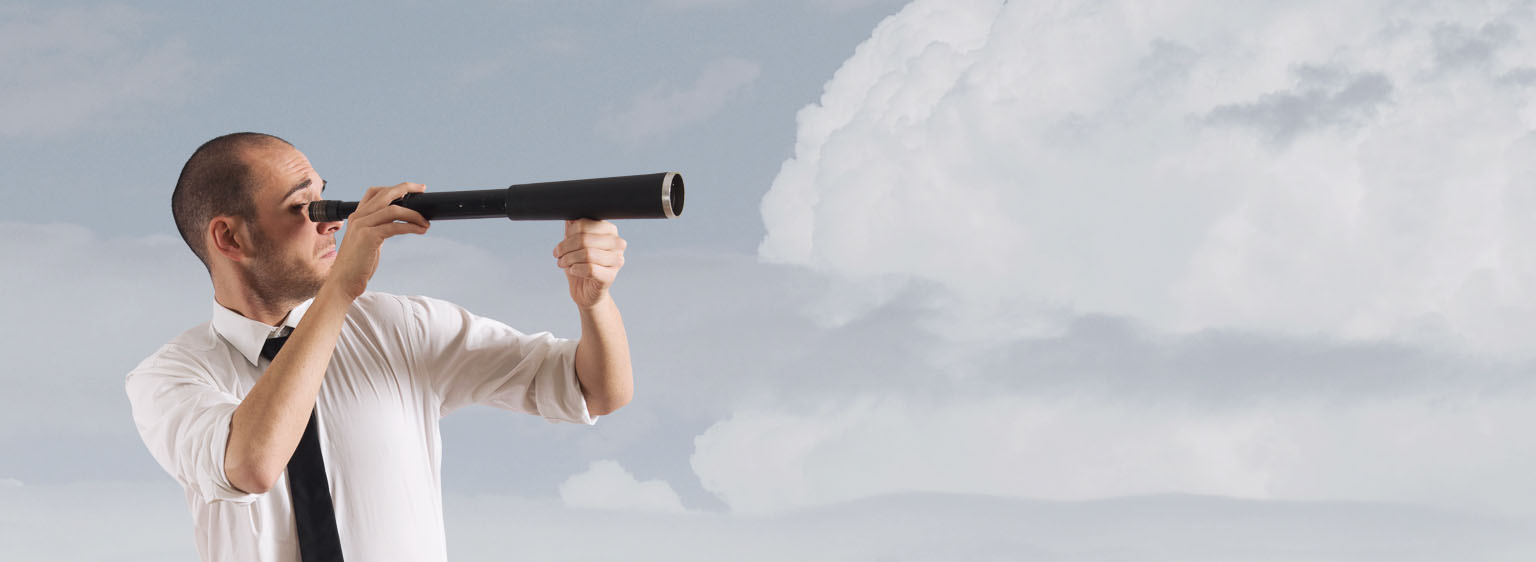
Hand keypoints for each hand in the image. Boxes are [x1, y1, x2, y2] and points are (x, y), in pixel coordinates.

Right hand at [323, 182, 429, 299]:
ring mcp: (362, 226)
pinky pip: (396, 226)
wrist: (343, 282)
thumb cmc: (357, 265)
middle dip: (406, 188)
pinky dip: (412, 227)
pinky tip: (421, 230)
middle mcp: (358, 217)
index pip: (374, 192)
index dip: (394, 188)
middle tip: (423, 190)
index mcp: (357, 216)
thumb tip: (397, 221)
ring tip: (426, 223)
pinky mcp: (369, 237)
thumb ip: (377, 228)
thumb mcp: (367, 241)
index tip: (412, 190)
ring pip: (394, 210)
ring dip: (414, 215)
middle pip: (385, 194)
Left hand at [554, 219, 625, 307]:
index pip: (584, 223)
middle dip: (566, 247)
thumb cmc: (581, 264)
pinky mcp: (611, 276)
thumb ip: (573, 227)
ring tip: (562, 263)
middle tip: (558, 255)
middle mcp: (617, 243)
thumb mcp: (574, 243)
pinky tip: (573, 270)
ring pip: (587, 254)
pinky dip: (576, 269)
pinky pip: (590, 269)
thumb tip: (567, 212)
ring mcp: (617, 260)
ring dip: (568, 259)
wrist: (586, 291)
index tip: (562, 243)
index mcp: (609, 230)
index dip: (569, 233)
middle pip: (584, 239)